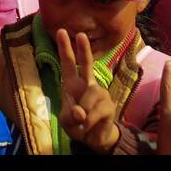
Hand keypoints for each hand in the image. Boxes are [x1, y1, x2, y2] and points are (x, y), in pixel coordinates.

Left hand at [57, 29, 121, 152]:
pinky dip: (89, 121)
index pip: (68, 63)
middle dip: (84, 49)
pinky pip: (97, 111)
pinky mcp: (109, 105)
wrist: (93, 139)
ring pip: (90, 96)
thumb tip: (80, 112)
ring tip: (82, 122)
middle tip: (81, 35)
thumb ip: (70, 116)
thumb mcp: (66, 122)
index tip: (61, 31)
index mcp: (72, 84)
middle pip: (87, 64)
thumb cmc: (77, 124)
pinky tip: (89, 126)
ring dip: (84, 111)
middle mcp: (87, 84)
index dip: (65, 48)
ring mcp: (100, 93)